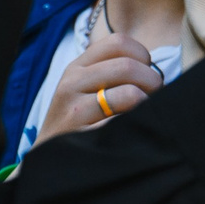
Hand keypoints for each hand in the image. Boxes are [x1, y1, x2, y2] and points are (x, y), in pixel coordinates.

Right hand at [36, 34, 164, 142]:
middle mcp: (72, 83)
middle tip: (154, 97)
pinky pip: (125, 122)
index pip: (119, 42)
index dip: (142, 56)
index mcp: (77, 67)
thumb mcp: (84, 88)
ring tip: (144, 113)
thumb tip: (154, 71)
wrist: (50, 161)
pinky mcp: (84, 136)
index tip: (145, 73)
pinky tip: (132, 131)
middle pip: (128, 66)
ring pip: (131, 94)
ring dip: (147, 104)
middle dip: (152, 82)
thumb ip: (112, 71)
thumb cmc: (78, 122)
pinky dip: (137, 125)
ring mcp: (75, 110)